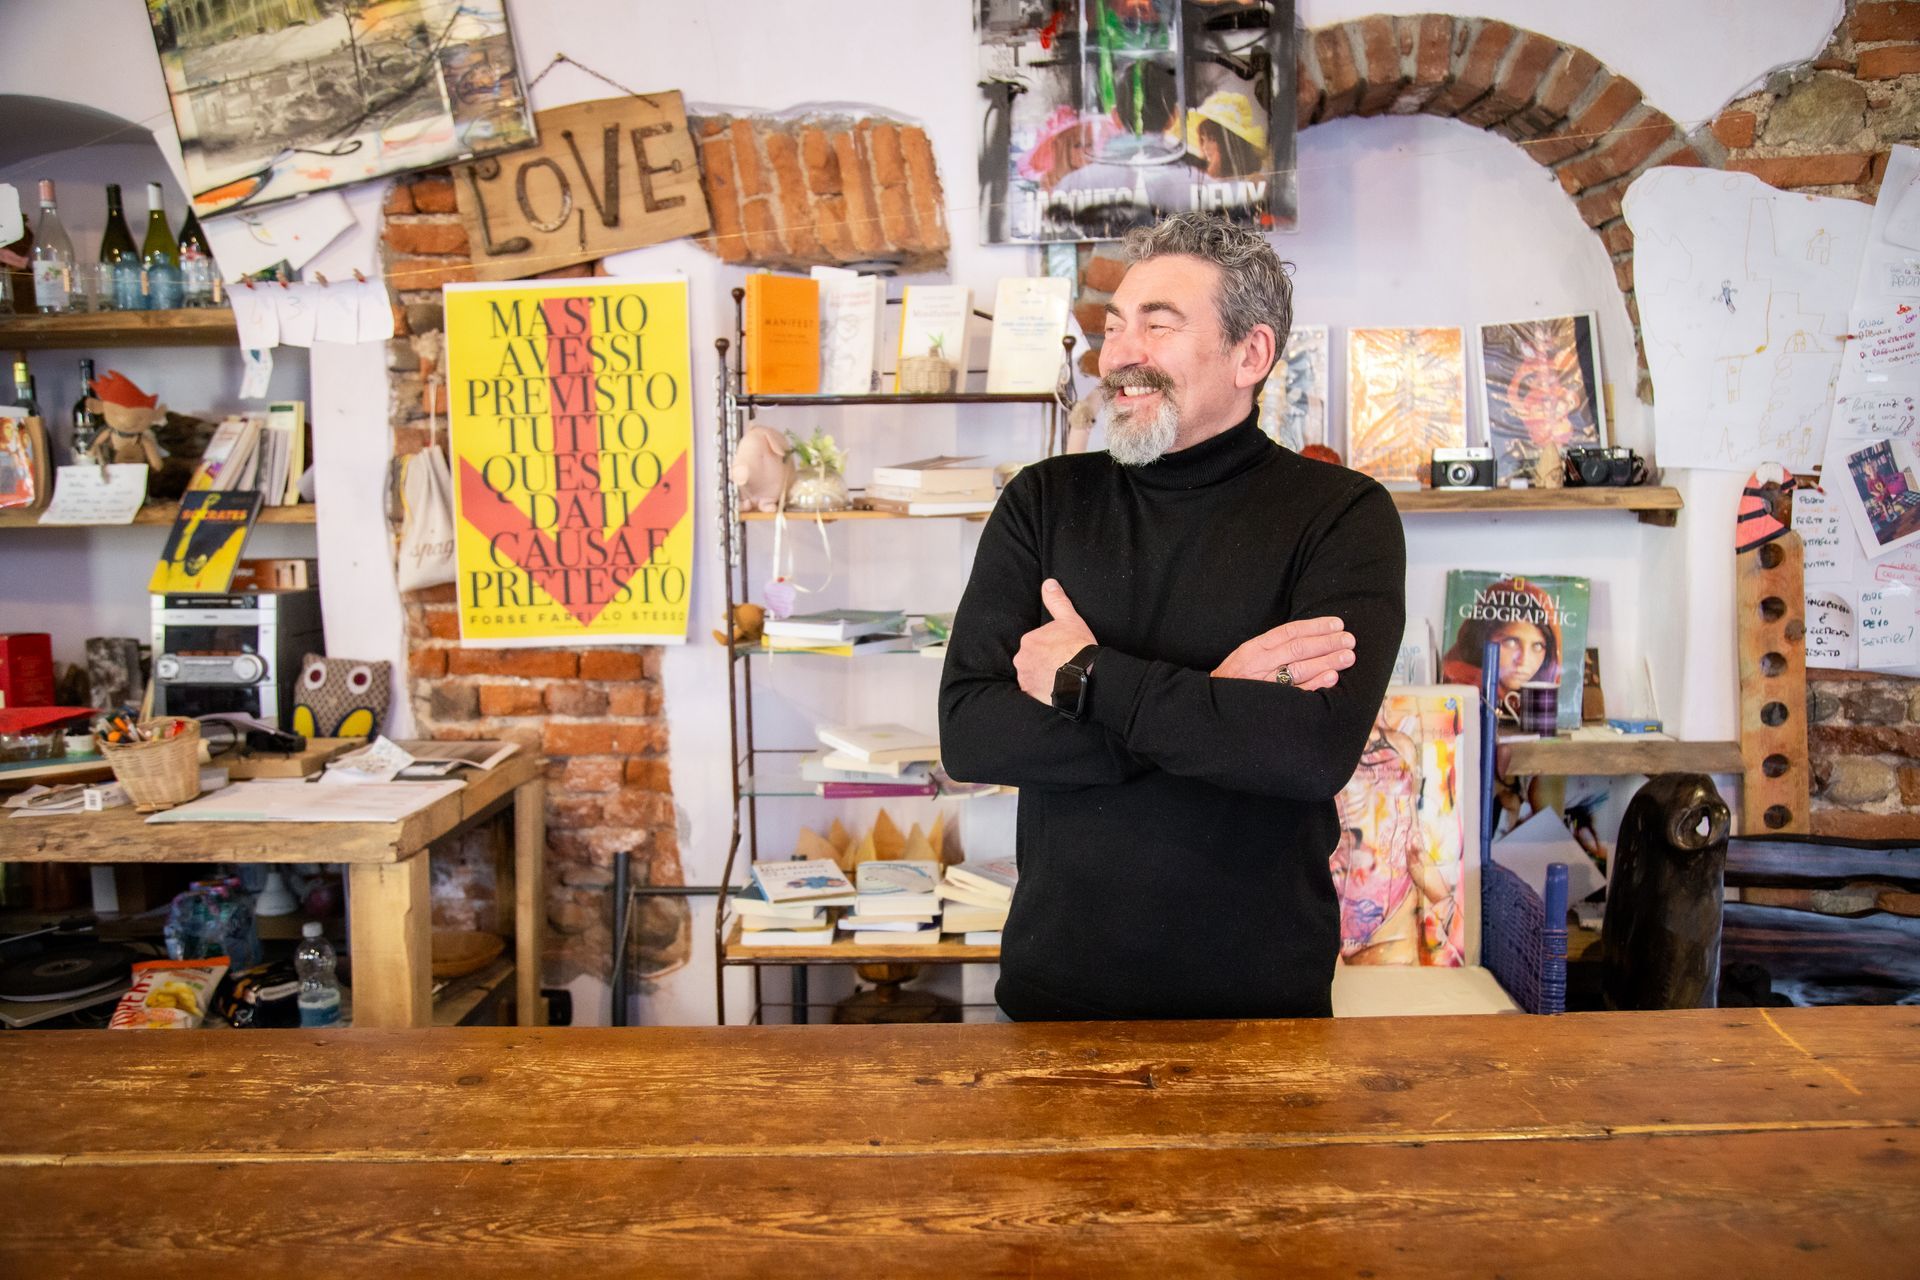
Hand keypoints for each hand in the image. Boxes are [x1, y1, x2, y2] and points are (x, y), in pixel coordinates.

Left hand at [1015, 579, 1096, 702]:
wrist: (1086, 674)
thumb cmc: (1078, 646)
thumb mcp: (1069, 619)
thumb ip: (1057, 601)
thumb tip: (1049, 583)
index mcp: (1028, 640)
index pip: (1036, 644)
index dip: (1051, 648)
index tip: (1062, 651)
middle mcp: (1022, 659)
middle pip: (1032, 660)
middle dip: (1043, 662)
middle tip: (1062, 665)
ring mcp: (1025, 677)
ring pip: (1032, 675)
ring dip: (1041, 676)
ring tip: (1060, 678)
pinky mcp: (1031, 693)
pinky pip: (1033, 690)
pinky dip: (1041, 690)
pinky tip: (1055, 688)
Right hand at [1212, 616, 1354, 691]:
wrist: (1211, 709)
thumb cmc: (1234, 682)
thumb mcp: (1246, 658)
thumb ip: (1271, 649)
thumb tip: (1307, 638)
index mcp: (1254, 649)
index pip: (1289, 632)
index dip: (1315, 626)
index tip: (1337, 624)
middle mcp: (1258, 663)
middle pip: (1298, 648)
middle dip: (1327, 642)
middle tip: (1349, 640)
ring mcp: (1263, 684)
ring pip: (1299, 668)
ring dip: (1326, 661)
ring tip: (1348, 656)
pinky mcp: (1269, 702)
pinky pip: (1296, 692)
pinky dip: (1315, 684)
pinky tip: (1331, 677)